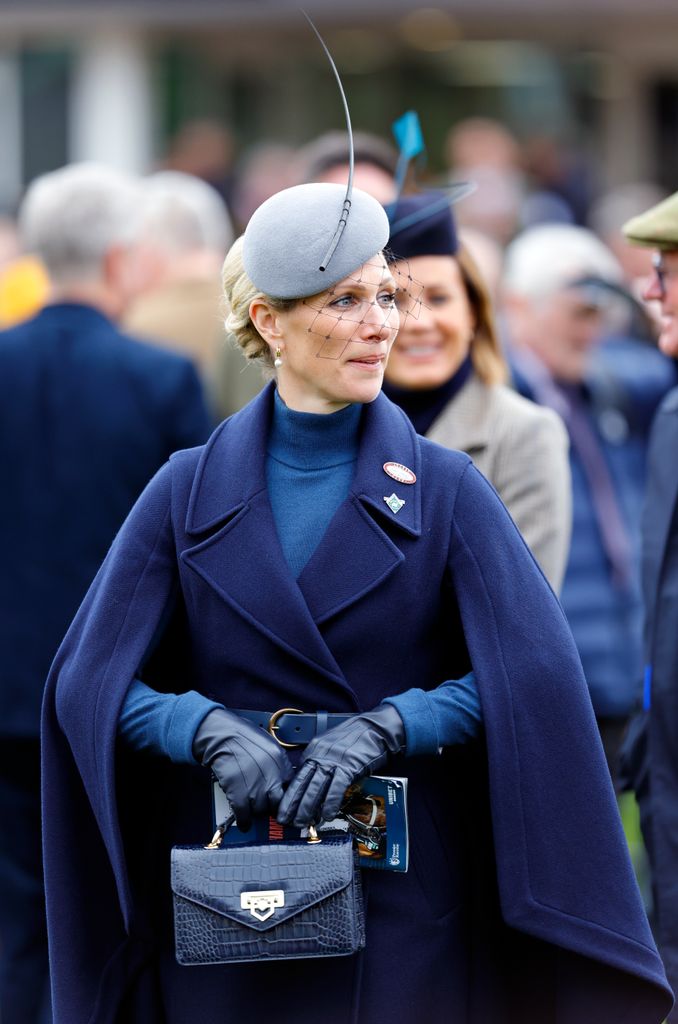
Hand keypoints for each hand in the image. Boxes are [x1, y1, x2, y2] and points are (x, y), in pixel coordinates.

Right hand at [193, 709, 292, 829]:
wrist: (220, 735)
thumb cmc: (242, 736)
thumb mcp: (268, 745)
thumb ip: (278, 763)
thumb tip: (282, 781)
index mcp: (280, 761)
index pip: (291, 788)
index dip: (285, 796)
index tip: (280, 800)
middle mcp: (271, 774)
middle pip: (278, 803)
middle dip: (272, 807)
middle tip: (266, 806)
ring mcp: (254, 785)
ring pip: (261, 811)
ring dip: (256, 812)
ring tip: (251, 807)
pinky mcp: (237, 792)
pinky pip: (244, 815)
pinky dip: (244, 821)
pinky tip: (244, 822)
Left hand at [277, 704, 404, 826]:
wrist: (374, 727)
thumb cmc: (354, 737)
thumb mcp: (330, 745)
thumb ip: (319, 760)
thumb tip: (311, 781)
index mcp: (314, 750)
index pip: (297, 776)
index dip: (289, 794)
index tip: (284, 808)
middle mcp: (320, 755)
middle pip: (302, 783)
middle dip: (292, 804)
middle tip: (285, 820)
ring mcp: (334, 761)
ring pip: (315, 787)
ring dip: (307, 807)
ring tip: (302, 823)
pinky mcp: (348, 767)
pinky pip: (336, 788)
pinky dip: (331, 803)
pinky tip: (327, 815)